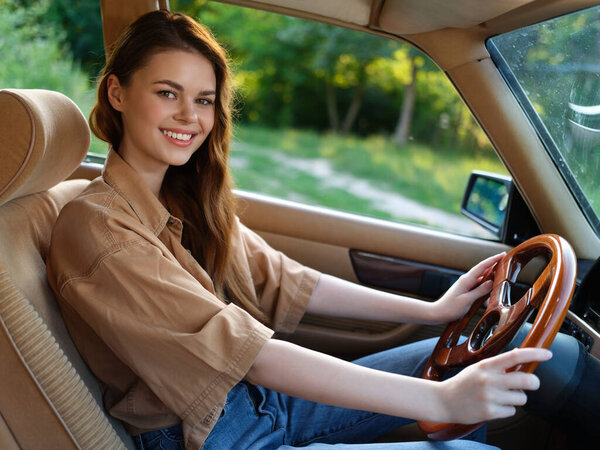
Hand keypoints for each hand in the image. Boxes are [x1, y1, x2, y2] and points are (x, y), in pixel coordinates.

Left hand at [427, 253, 504, 323]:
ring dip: (490, 285)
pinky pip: (478, 289)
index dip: (493, 260)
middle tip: (506, 266)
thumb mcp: (467, 300)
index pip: (482, 266)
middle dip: (495, 268)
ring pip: (482, 281)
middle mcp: (466, 280)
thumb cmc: (451, 308)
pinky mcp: (466, 291)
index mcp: (466, 280)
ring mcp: (466, 285)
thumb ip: (480, 291)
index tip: (502, 254)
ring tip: (498, 287)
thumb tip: (491, 281)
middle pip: (483, 271)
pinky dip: (484, 294)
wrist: (438, 313)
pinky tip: (485, 302)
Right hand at [436, 347, 551, 423]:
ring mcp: (489, 397)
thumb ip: (497, 365)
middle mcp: (489, 380)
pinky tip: (494, 406)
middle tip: (531, 383)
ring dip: (517, 398)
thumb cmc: (463, 383)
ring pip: (522, 398)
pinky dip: (507, 409)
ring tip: (503, 396)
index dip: (534, 354)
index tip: (548, 354)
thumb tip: (520, 358)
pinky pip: (512, 411)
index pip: (514, 356)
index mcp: (486, 365)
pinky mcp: (489, 412)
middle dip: (534, 383)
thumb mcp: (478, 368)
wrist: (443, 400)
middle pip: (526, 380)